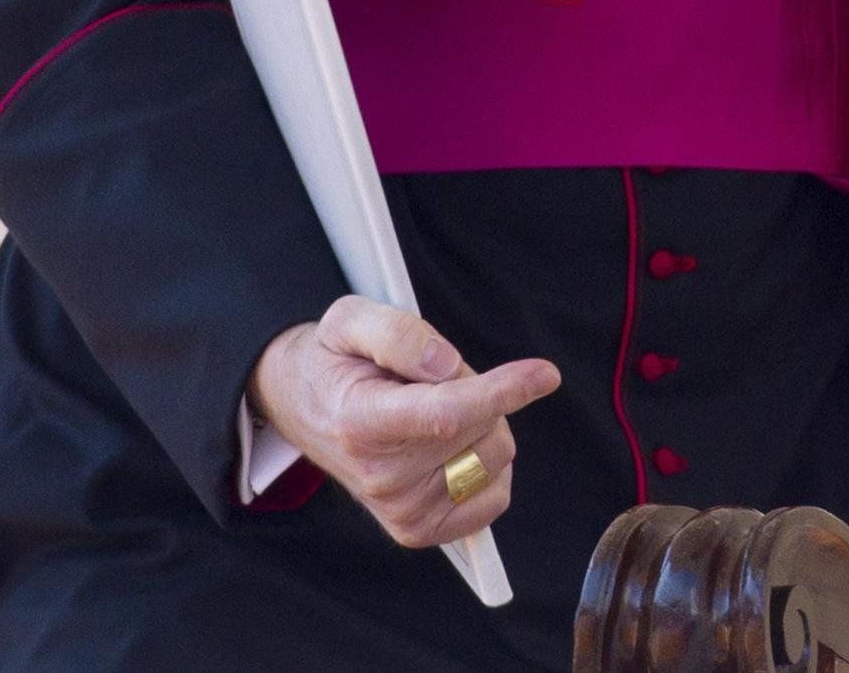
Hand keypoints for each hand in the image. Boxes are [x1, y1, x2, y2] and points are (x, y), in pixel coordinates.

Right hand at [248, 297, 557, 546]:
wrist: (302, 407)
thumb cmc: (334, 359)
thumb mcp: (351, 318)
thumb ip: (398, 332)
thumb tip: (446, 365)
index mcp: (361, 422)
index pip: (446, 414)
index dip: (502, 392)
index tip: (546, 375)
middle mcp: (380, 477)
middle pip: (481, 427)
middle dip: (479, 389)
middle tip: (431, 378)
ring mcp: (400, 511)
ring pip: (494, 457)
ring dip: (484, 424)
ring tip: (433, 409)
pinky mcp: (417, 530)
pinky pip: (493, 498)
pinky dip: (489, 466)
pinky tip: (454, 448)